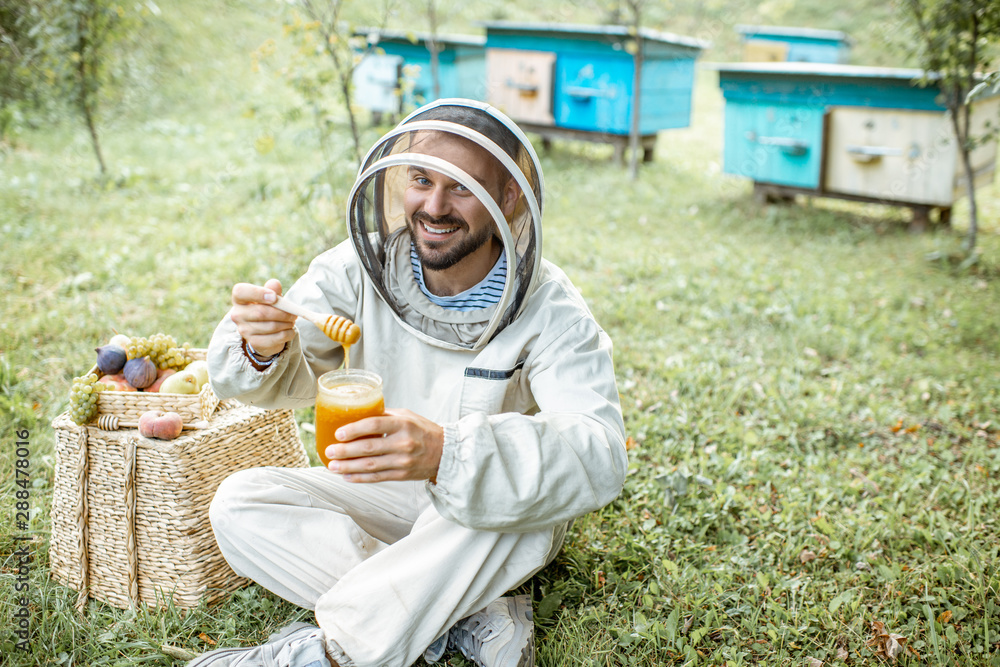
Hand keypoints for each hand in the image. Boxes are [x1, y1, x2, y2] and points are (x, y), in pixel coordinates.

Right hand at [230, 279, 296, 357]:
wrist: (265, 332)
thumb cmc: (268, 308)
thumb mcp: (271, 297)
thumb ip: (273, 290)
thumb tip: (274, 284)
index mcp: (239, 299)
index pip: (241, 292)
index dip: (258, 293)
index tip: (274, 297)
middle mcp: (238, 314)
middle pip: (261, 312)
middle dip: (282, 313)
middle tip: (294, 313)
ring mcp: (244, 330)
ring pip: (271, 326)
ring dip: (287, 323)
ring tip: (291, 321)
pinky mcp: (254, 342)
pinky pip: (276, 338)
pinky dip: (287, 333)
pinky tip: (290, 330)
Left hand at [325, 408, 443, 483]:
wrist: (445, 452)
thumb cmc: (423, 430)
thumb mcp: (407, 416)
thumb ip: (384, 416)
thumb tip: (358, 413)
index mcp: (403, 424)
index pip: (374, 425)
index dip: (354, 430)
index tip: (338, 433)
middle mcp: (403, 443)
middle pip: (368, 448)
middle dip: (345, 451)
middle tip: (329, 451)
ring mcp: (402, 461)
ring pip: (370, 466)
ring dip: (348, 467)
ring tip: (332, 466)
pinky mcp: (402, 475)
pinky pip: (377, 478)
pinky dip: (360, 478)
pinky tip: (347, 477)